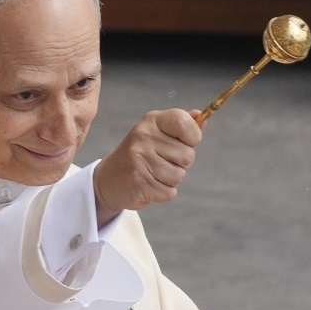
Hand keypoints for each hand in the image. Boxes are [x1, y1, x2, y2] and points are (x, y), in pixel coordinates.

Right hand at [93, 109, 202, 226]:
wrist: (108, 180)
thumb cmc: (141, 155)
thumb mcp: (158, 134)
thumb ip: (182, 126)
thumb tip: (202, 116)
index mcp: (152, 121)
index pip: (184, 122)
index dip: (193, 137)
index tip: (184, 143)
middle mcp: (144, 136)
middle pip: (188, 156)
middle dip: (180, 164)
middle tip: (161, 162)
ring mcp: (139, 159)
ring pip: (179, 176)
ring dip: (171, 180)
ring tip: (153, 174)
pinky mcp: (139, 182)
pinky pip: (169, 192)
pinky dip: (162, 193)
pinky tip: (149, 186)